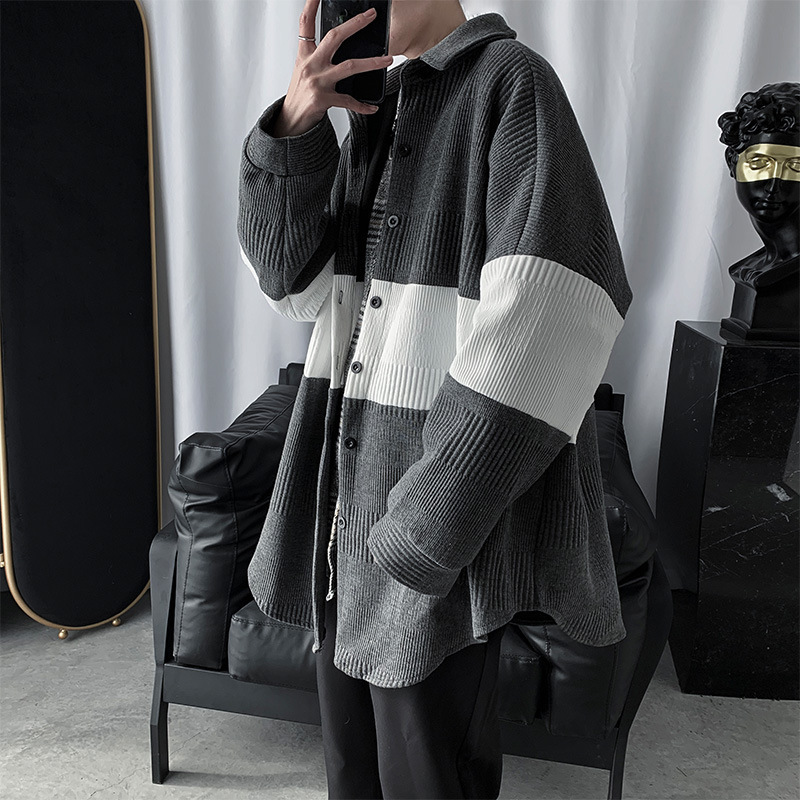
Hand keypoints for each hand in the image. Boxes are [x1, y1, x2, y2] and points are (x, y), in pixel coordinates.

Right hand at [273, 0, 392, 136]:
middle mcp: (311, 65)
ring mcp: (318, 81)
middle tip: (371, 16)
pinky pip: (349, 101)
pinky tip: (372, 106)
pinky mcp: (324, 99)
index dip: (311, 5)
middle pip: (334, 37)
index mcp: (305, 54)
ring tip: (387, 59)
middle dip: (354, 24)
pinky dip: (362, 105)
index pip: (306, 24)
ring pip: (349, 66)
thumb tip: (340, 44)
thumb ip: (318, 55)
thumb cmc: (300, 94)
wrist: (291, 119)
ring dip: (371, 62)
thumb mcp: (304, 69)